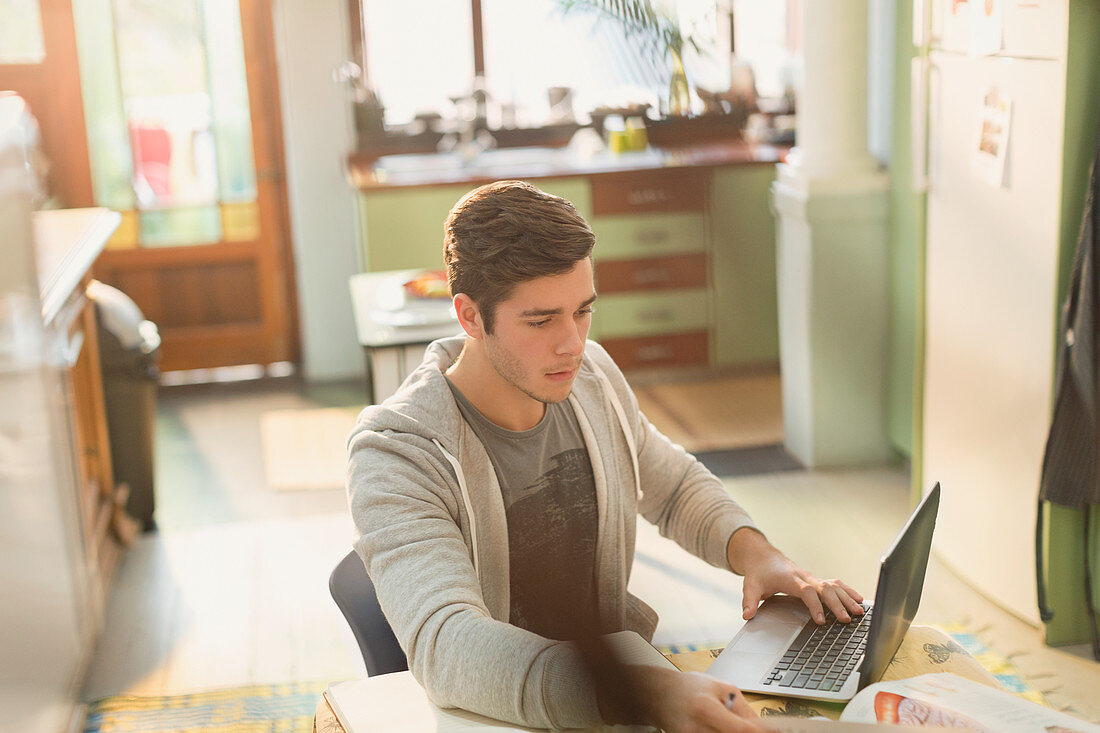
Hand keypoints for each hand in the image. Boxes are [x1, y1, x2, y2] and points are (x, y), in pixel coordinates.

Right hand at [631, 667, 768, 732]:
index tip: (775, 732)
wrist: (657, 694)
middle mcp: (696, 730)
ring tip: (734, 724)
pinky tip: (724, 728)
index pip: (741, 731)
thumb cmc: (690, 687)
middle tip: (757, 730)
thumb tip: (765, 729)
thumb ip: (743, 709)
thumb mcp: (720, 688)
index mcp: (705, 709)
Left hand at [727, 528, 864, 624]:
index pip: (806, 591)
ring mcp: (812, 578)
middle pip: (824, 588)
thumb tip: (747, 615)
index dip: (815, 605)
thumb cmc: (759, 573)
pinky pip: (835, 584)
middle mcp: (804, 577)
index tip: (821, 621)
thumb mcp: (750, 586)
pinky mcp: (816, 580)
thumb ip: (749, 600)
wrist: (763, 557)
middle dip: (836, 604)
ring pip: (833, 585)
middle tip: (846, 619)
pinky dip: (847, 591)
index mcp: (789, 579)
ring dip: (846, 597)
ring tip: (859, 611)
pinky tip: (859, 600)